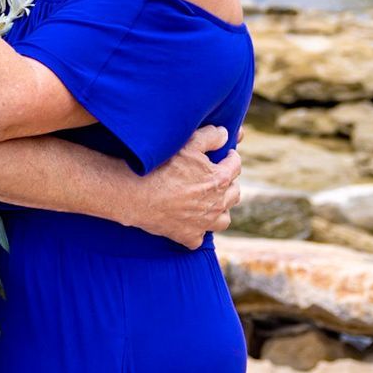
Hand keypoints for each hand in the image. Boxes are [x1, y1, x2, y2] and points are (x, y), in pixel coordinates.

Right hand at [132, 125, 241, 249]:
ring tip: (212, 203)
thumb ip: (210, 137)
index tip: (227, 154)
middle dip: (229, 183)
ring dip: (221, 210)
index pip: (235, 166)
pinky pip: (199, 238)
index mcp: (219, 179)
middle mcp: (217, 203)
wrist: (137, 194)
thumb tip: (224, 134)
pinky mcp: (188, 236)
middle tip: (219, 177)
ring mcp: (204, 223)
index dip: (232, 157)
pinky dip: (197, 231)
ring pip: (223, 219)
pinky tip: (191, 224)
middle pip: (234, 193)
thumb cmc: (161, 167)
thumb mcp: (188, 144)